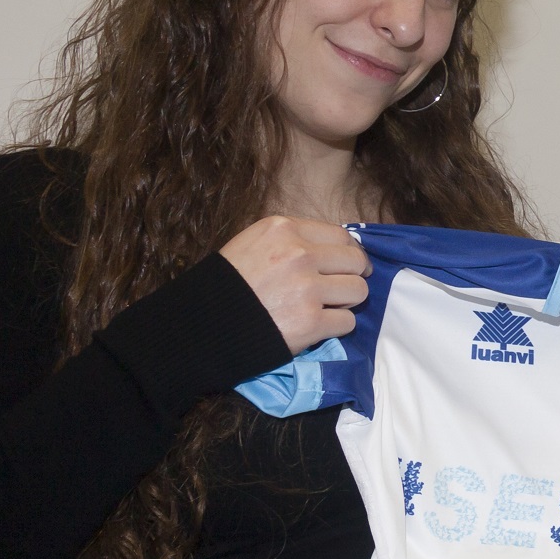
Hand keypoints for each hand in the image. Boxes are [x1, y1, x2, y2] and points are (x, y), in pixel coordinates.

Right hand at [219, 217, 370, 351]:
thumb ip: (291, 242)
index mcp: (283, 230)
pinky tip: (316, 327)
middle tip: (338, 291)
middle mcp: (299, 254)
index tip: (349, 266)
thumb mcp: (252, 245)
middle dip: (350, 277)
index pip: (340, 236)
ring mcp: (306, 288)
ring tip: (324, 309)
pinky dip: (335, 328)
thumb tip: (335, 251)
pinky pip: (347, 322)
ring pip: (358, 291)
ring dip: (345, 303)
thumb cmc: (225, 285)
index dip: (349, 253)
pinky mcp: (310, 322)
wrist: (201, 325)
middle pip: (356, 262)